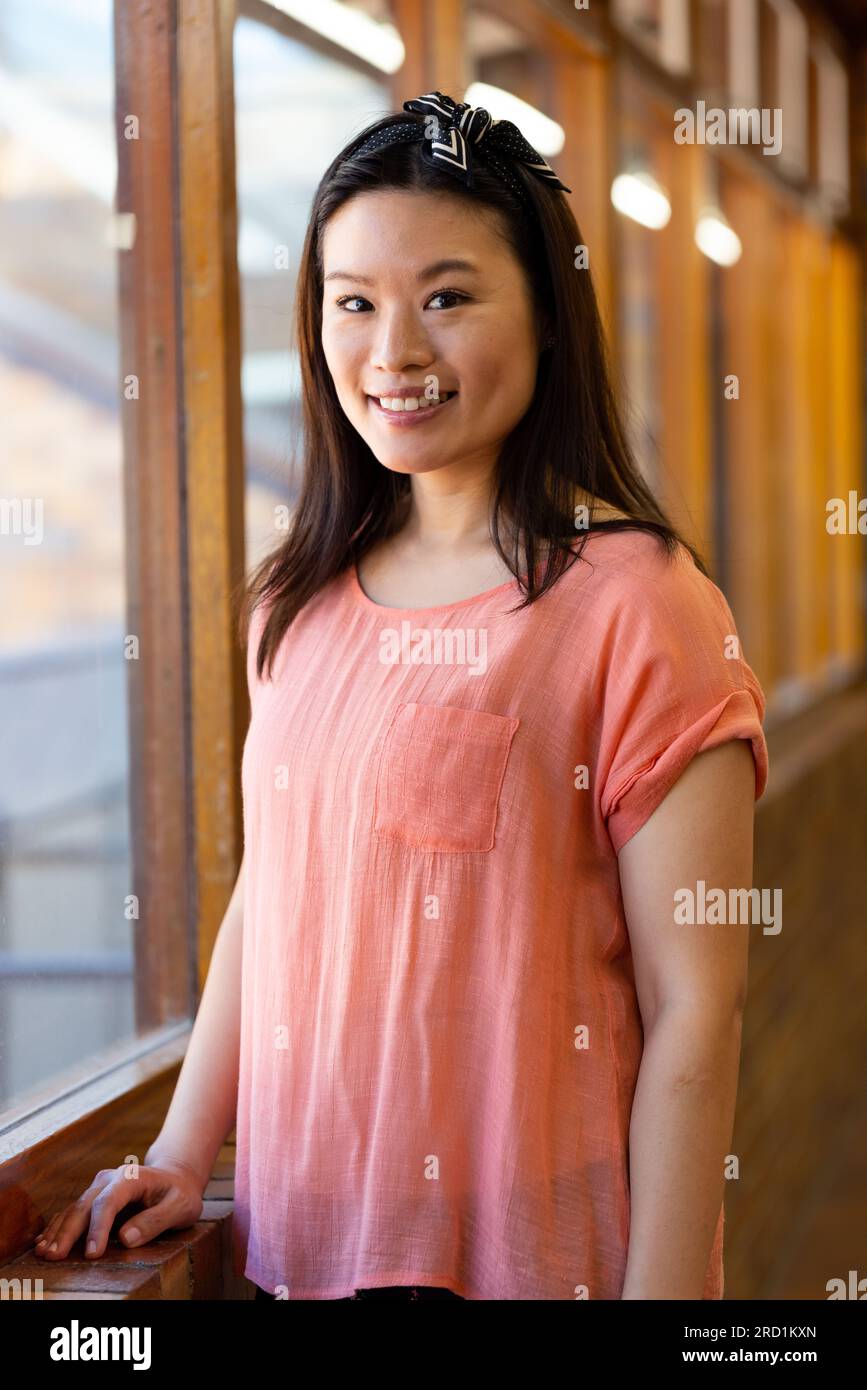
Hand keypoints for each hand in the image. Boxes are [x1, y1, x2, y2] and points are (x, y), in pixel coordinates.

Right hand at [34, 1158, 204, 1259]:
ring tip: (44, 1252)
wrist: (175, 1177)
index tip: (93, 1254)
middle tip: (54, 1256)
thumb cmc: (180, 1194)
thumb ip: (156, 1220)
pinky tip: (44, 1241)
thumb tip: (126, 1238)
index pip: (109, 1202)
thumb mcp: (181, 1206)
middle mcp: (109, 1179)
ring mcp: (98, 1187)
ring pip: (73, 1209)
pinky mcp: (94, 1198)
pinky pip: (72, 1212)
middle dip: (68, 1232)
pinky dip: (57, 1227)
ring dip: (58, 1231)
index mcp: (131, 1178)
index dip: (98, 1228)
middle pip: (84, 1206)